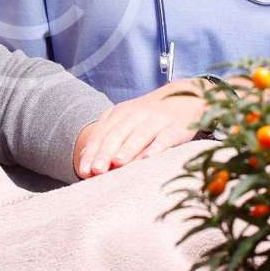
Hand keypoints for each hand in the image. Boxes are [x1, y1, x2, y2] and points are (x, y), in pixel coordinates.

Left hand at [73, 78, 207, 178]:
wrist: (186, 99)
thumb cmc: (150, 117)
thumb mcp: (126, 121)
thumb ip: (107, 135)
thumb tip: (85, 155)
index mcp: (120, 113)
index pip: (101, 134)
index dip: (92, 152)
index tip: (83, 171)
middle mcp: (136, 114)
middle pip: (117, 134)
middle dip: (105, 153)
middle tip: (96, 170)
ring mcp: (157, 120)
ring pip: (140, 135)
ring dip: (128, 149)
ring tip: (117, 163)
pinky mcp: (176, 128)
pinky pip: (165, 138)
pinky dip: (157, 148)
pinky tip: (149, 159)